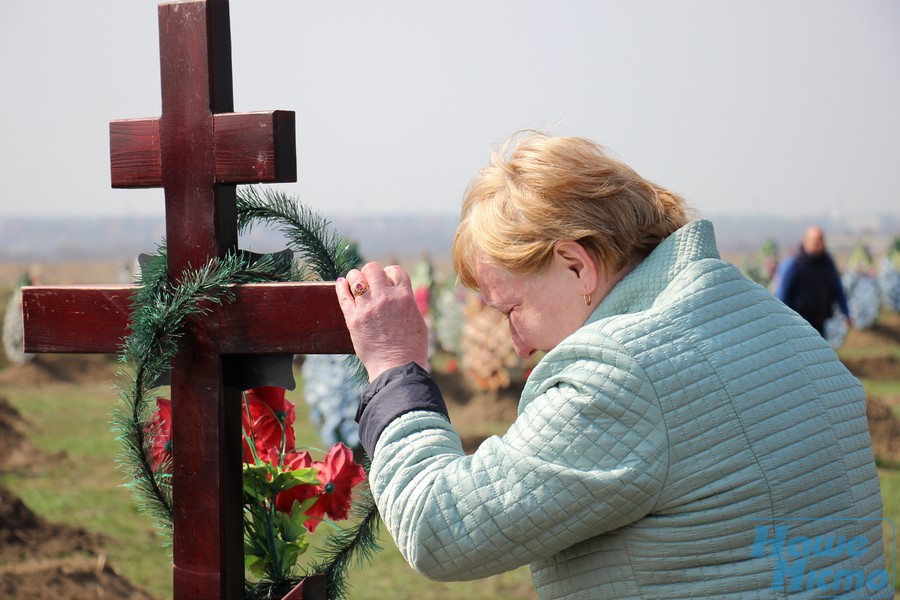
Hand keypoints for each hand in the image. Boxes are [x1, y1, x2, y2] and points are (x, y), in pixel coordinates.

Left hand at [335, 262, 428, 381]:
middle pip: (372, 269)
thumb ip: (408, 304)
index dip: (390, 273)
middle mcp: (385, 297)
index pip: (395, 270)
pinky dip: (341, 286)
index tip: (387, 280)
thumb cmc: (412, 349)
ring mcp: (367, 307)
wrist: (397, 368)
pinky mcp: (353, 319)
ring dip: (355, 278)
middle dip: (370, 273)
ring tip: (355, 283)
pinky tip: (341, 284)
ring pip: (355, 277)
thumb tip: (401, 295)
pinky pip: (343, 295)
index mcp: (404, 296)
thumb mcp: (418, 321)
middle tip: (370, 282)